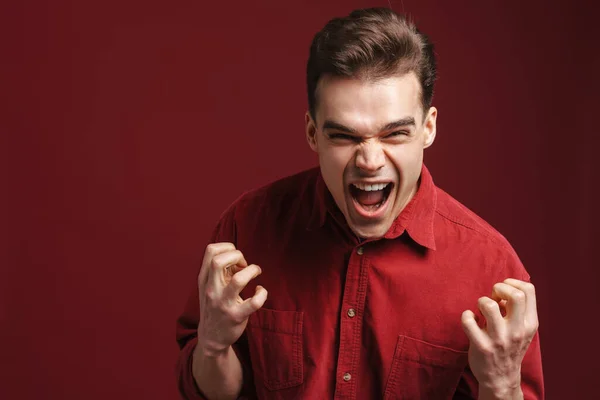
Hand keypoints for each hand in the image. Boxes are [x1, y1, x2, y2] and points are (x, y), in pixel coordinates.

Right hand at [196, 242, 267, 356]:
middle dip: (237, 255)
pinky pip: (254, 302)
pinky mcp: (237, 316)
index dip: (228, 247)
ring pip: (239, 280)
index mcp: (204, 279)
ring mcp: (223, 304)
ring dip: (252, 271)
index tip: (236, 258)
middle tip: (245, 264)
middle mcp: (211, 289)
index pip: (210, 250)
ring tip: (256, 273)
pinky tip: (260, 291)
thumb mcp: (211, 286)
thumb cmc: (214, 306)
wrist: (211, 337)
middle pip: (218, 261)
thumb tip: (239, 258)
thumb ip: (221, 271)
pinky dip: (262, 293)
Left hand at [461, 278, 538, 398]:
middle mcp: (517, 330)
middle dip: (499, 288)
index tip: (502, 292)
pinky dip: (466, 315)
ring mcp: (499, 339)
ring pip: (489, 305)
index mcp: (530, 323)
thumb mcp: (522, 329)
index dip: (512, 283)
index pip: (529, 290)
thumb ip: (517, 309)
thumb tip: (503, 289)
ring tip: (481, 310)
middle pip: (515, 295)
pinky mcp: (482, 346)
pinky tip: (470, 320)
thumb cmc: (509, 347)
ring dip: (481, 301)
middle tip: (492, 297)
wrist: (501, 378)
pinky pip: (468, 320)